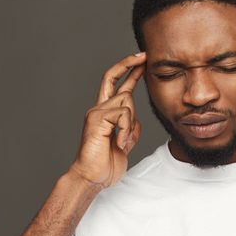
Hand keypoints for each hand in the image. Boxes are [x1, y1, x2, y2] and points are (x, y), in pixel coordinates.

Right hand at [68, 52, 146, 188]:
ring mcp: (96, 113)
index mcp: (105, 115)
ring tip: (123, 142)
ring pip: (125, 100)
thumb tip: (136, 121)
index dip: (128, 72)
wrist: (92, 178)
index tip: (141, 61)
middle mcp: (98, 110)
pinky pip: (123, 114)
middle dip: (130, 65)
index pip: (116, 86)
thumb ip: (130, 131)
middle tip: (144, 56)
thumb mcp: (124, 144)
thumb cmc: (105, 165)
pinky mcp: (96, 119)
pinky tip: (120, 144)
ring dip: (131, 122)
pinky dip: (126, 130)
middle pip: (113, 79)